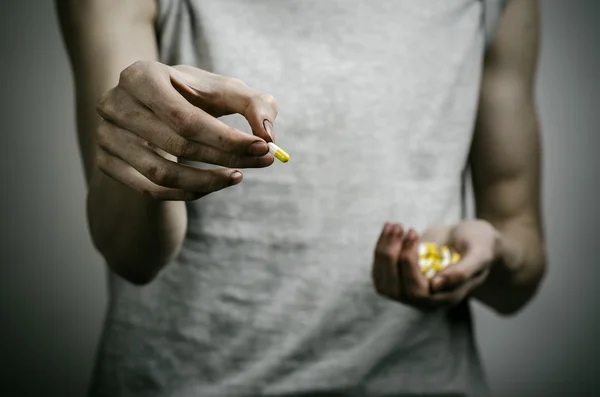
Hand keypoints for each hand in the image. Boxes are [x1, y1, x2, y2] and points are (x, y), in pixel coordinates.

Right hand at [95, 61, 278, 200]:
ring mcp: (106, 135)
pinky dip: (188, 193)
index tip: (264, 148)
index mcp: (142, 75)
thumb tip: (268, 134)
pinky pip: (152, 190)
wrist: (154, 109)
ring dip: (208, 182)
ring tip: (239, 176)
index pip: (186, 118)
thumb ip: (254, 104)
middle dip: (226, 158)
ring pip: (163, 175)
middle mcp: (116, 104)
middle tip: (263, 162)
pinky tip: (214, 184)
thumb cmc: (195, 97)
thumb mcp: (225, 91)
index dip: (226, 139)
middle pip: (176, 146)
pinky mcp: (106, 162)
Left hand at [371, 220, 499, 309]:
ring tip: (395, 225)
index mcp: (446, 297)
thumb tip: (435, 286)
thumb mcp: (480, 254)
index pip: (416, 291)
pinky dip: (380, 249)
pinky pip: (380, 271)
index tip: (413, 232)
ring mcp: (410, 291)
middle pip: (394, 289)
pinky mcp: (399, 278)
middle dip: (391, 255)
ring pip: (383, 283)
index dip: (408, 263)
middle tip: (400, 226)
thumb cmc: (479, 245)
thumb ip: (462, 271)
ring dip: (382, 252)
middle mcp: (426, 300)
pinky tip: (390, 229)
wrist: (470, 240)